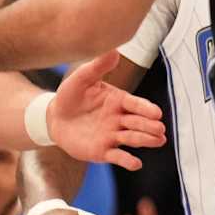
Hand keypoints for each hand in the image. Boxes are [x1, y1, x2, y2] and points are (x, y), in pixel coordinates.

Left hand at [48, 51, 166, 169]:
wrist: (55, 118)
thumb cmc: (70, 96)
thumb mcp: (81, 78)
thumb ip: (97, 67)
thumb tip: (114, 50)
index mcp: (118, 101)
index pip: (136, 104)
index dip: (146, 109)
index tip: (157, 113)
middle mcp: (119, 119)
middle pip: (138, 123)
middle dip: (150, 126)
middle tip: (160, 129)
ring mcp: (112, 136)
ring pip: (132, 138)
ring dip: (145, 140)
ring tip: (158, 141)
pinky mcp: (102, 151)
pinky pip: (117, 157)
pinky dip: (127, 161)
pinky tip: (136, 163)